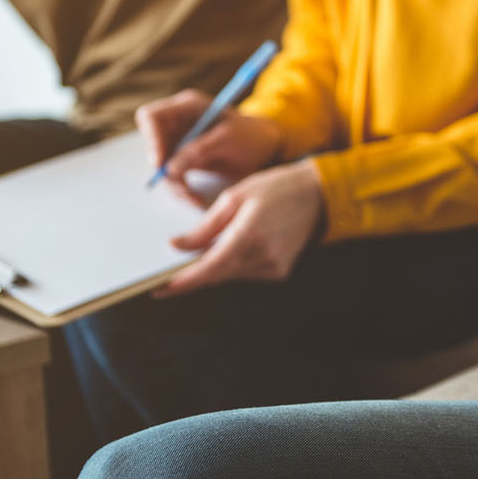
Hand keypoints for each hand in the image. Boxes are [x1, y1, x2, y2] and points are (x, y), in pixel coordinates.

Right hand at [137, 89, 283, 205]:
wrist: (266, 149)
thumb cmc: (251, 136)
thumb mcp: (227, 140)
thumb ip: (197, 151)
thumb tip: (168, 169)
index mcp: (187, 106)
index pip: (151, 117)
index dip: (151, 139)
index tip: (160, 163)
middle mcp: (178, 122)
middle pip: (152, 144)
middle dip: (163, 168)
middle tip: (181, 187)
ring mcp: (179, 141)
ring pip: (160, 165)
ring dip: (174, 185)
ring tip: (194, 199)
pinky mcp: (184, 160)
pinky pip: (172, 176)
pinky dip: (181, 190)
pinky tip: (195, 199)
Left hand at [154, 160, 323, 296]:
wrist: (316, 196)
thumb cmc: (274, 189)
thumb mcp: (234, 197)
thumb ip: (205, 227)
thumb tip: (176, 246)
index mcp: (250, 235)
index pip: (210, 268)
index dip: (184, 282)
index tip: (162, 289)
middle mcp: (263, 257)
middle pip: (217, 275)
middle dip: (192, 277)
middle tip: (165, 279)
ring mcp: (273, 268)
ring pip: (230, 275)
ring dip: (212, 268)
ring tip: (199, 256)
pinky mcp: (278, 272)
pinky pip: (244, 273)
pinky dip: (231, 265)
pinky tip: (229, 250)